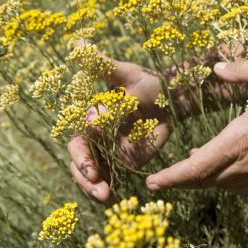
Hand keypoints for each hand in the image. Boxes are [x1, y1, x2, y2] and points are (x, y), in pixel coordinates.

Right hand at [68, 59, 170, 203]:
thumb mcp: (124, 73)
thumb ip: (101, 65)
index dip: (81, 156)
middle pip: (81, 164)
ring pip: (94, 176)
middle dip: (86, 179)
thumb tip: (79, 44)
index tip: (91, 167)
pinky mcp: (124, 162)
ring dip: (95, 190)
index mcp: (88, 118)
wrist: (169, 98)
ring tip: (108, 199)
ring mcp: (108, 152)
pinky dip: (112, 192)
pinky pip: (113, 180)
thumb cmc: (145, 81)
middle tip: (99, 189)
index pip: (77, 141)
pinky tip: (116, 203)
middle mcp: (94, 138)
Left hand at [145, 59, 247, 194]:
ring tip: (191, 170)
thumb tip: (216, 68)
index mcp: (241, 137)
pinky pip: (244, 188)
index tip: (151, 182)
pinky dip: (227, 183)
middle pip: (204, 182)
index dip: (171, 178)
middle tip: (162, 180)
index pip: (195, 168)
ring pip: (223, 186)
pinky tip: (226, 174)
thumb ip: (242, 70)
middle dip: (180, 182)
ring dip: (204, 180)